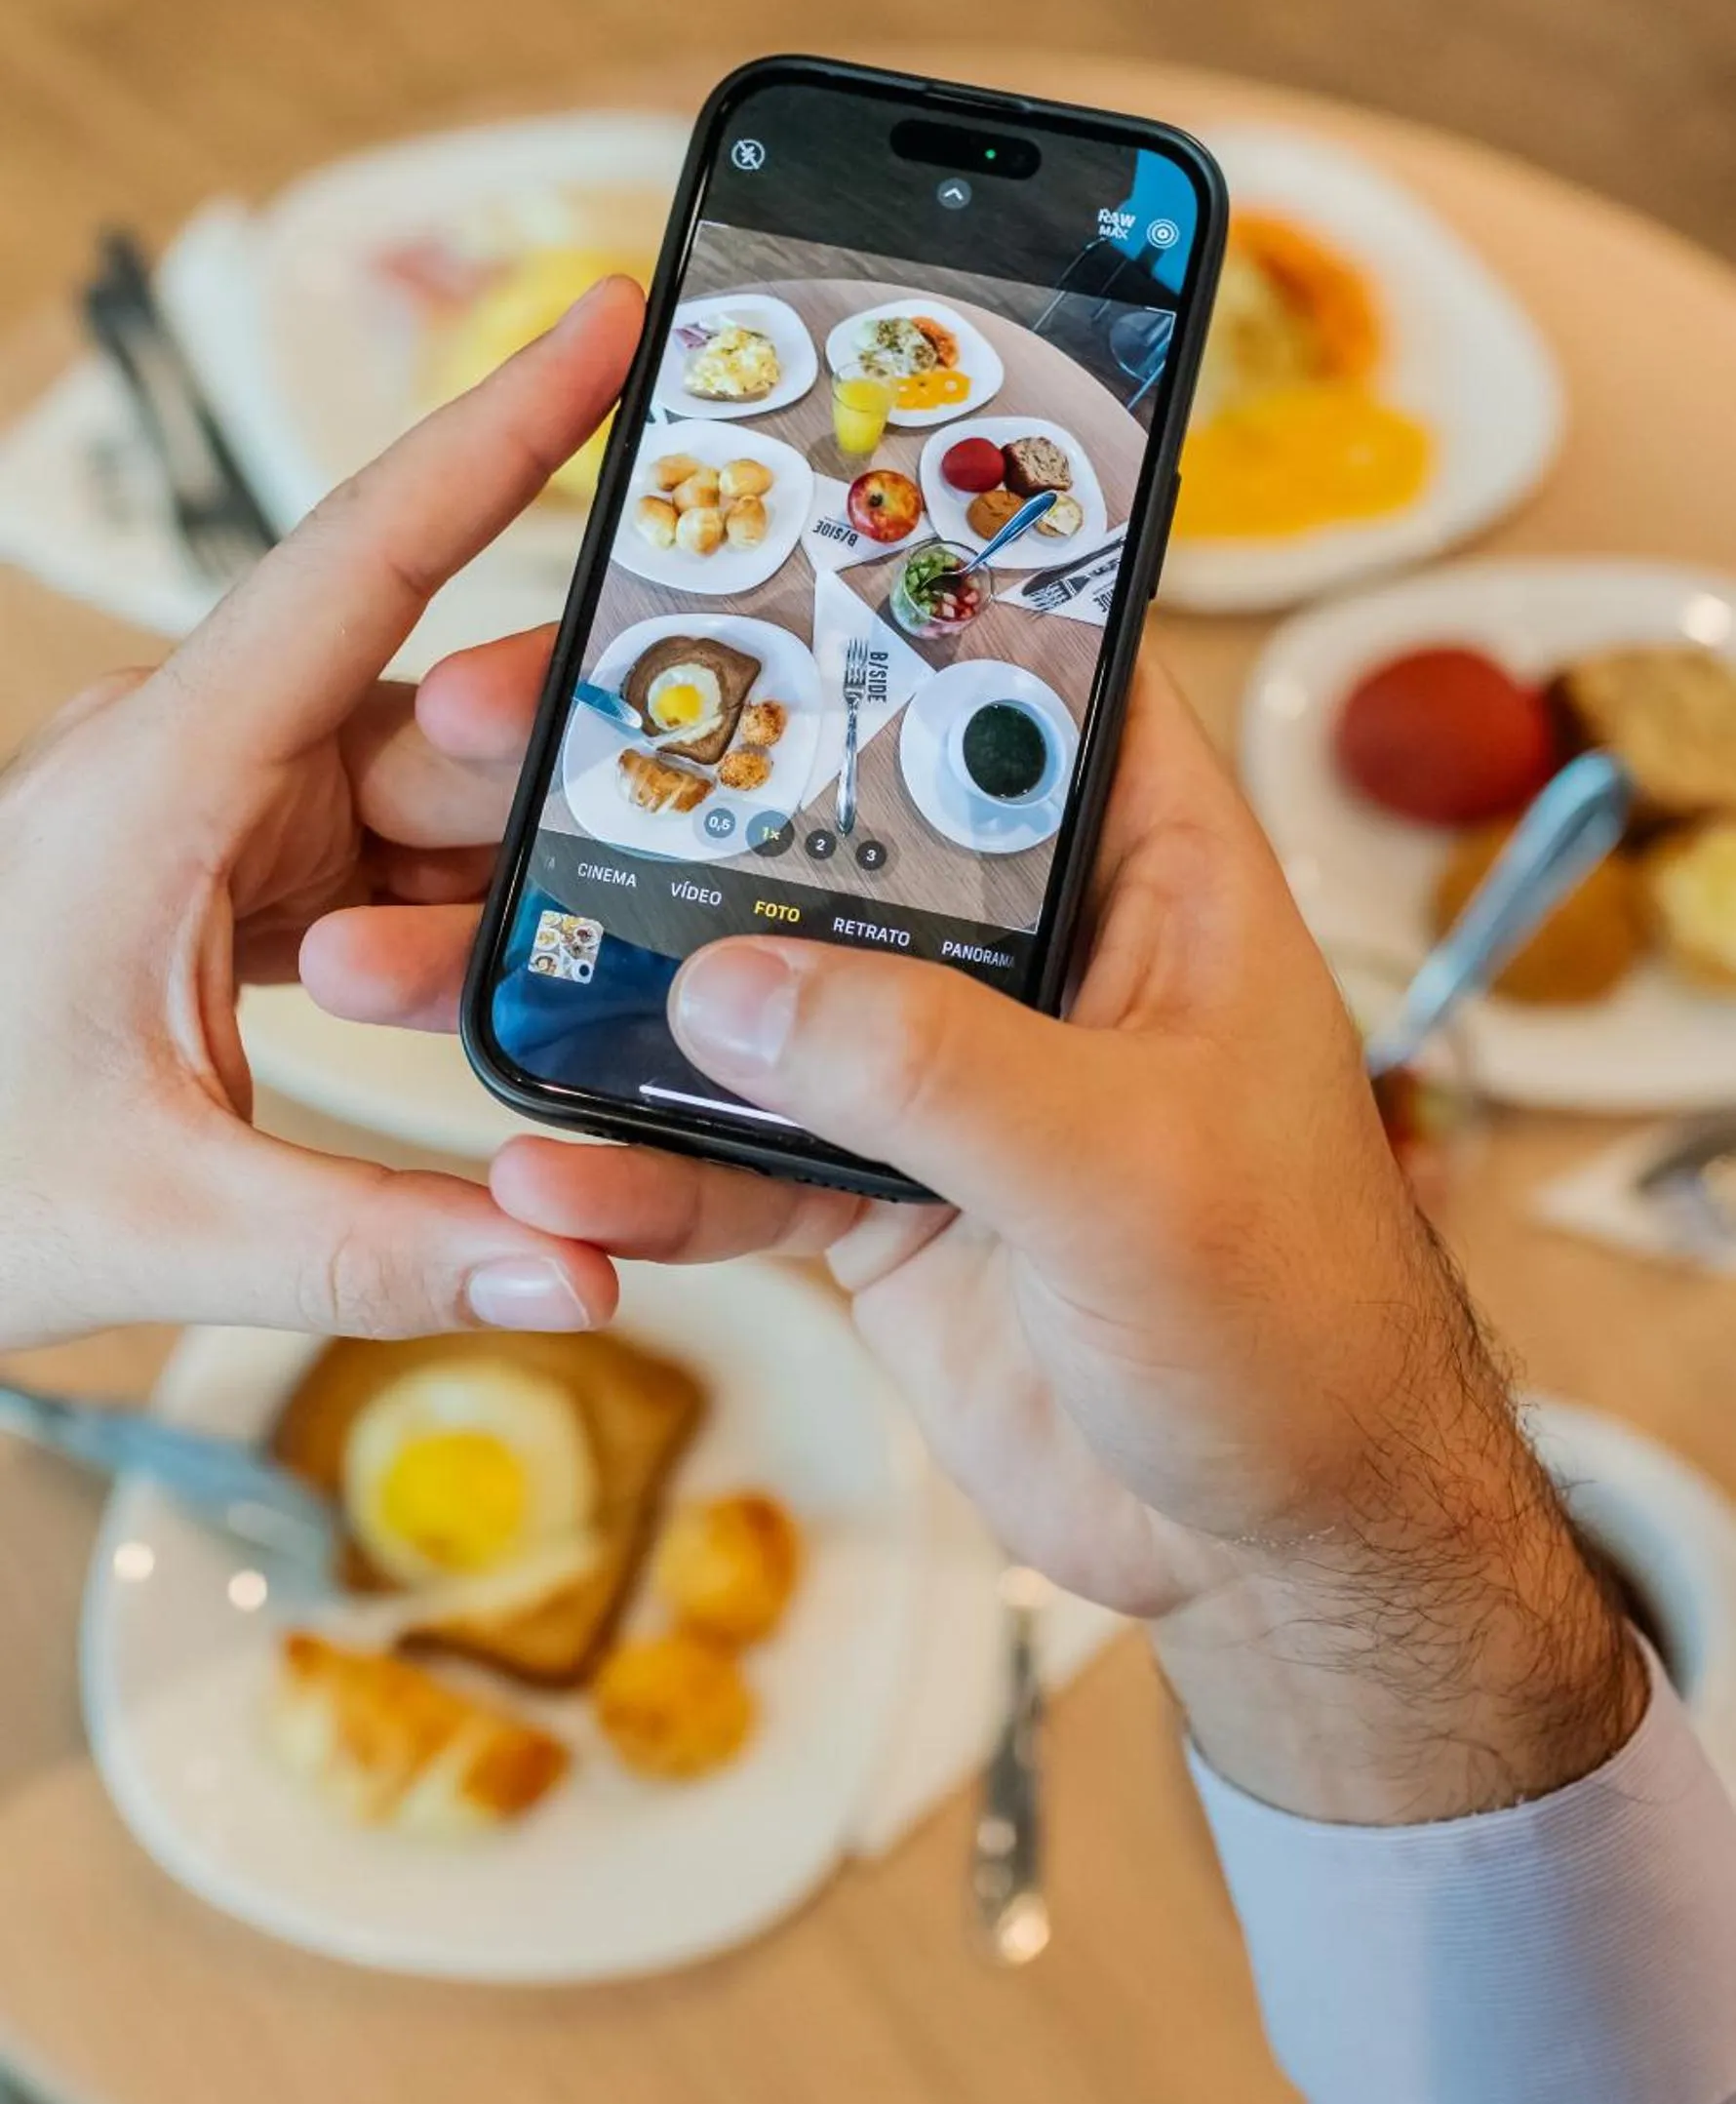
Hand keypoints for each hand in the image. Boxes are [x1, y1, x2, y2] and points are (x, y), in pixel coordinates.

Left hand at [0, 277, 644, 1353]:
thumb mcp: (165, 1224)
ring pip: (422, 786)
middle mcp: (188, 762)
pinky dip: (460, 902)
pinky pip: (383, 848)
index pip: (361, 560)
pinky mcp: (225, 868)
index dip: (498, 435)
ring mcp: (209, 814)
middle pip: (431, 700)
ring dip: (508, 864)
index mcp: (159, 781)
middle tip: (690, 810)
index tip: (607, 325)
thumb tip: (577, 1263)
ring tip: (603, 949)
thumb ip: (383, 1247)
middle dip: (557, 755)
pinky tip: (526, 959)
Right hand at [334, 645, 1640, 1821]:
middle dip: (639, 798)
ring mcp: (935, 1072)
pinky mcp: (872, 1194)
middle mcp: (1027, 949)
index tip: (689, 564)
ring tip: (408, 978)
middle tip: (465, 753)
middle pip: (813, 821)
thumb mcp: (1128, 1171)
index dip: (861, 602)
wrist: (1275, 1540)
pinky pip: (725, 1157)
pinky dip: (632, 1169)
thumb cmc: (1293, 1320)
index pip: (1010, 675)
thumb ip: (934, 1070)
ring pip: (735, 993)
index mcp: (1143, 874)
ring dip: (579, 994)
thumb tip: (727, 984)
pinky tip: (537, 1170)